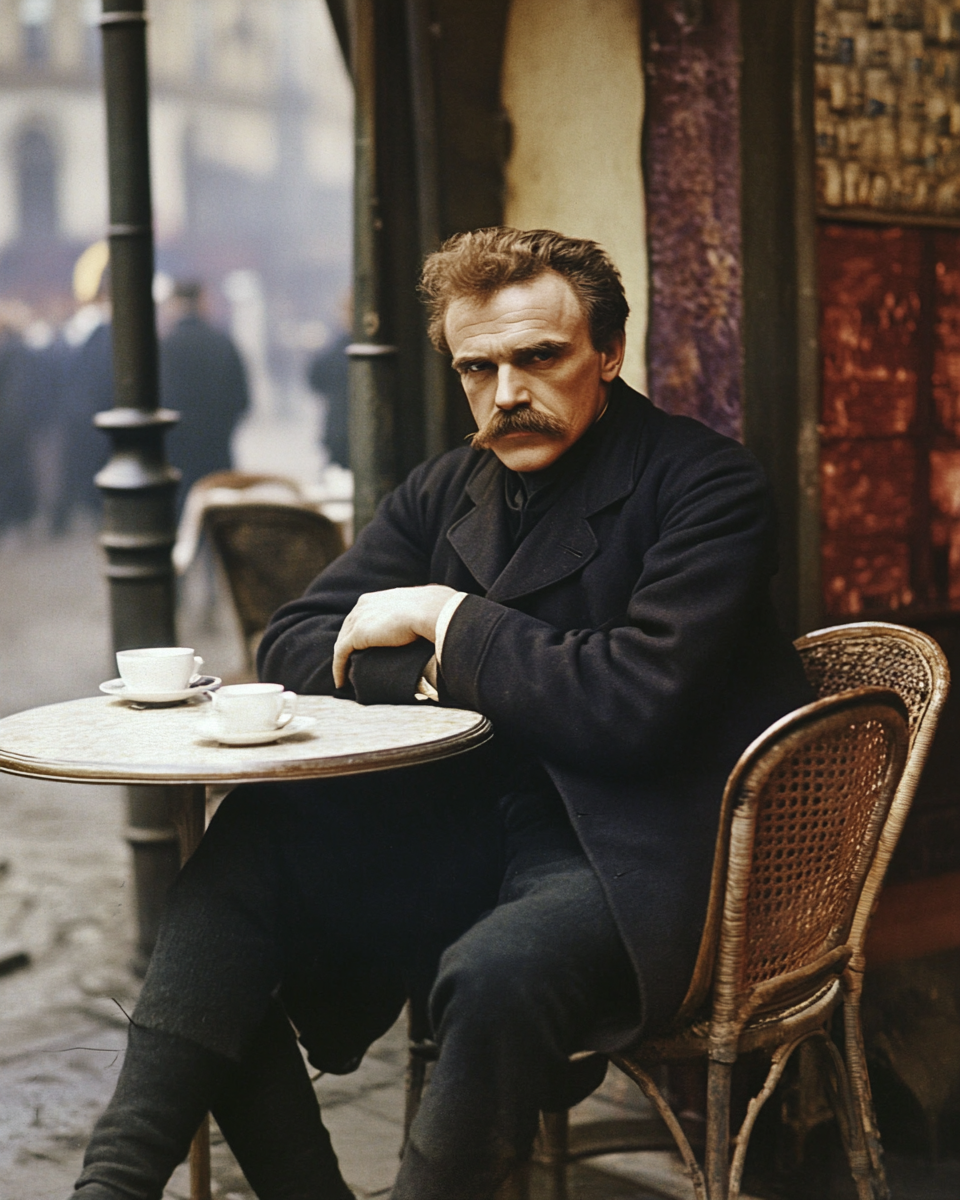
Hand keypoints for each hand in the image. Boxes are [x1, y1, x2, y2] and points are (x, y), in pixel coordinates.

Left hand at [332, 585, 456, 687]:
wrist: (432, 612)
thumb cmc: (434, 609)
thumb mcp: (421, 606)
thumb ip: (417, 612)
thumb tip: (429, 619)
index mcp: (376, 598)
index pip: (360, 616)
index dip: (359, 632)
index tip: (362, 647)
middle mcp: (363, 605)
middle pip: (347, 629)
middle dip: (346, 646)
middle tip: (349, 664)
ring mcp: (358, 620)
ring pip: (342, 643)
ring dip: (341, 660)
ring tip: (343, 676)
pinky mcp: (357, 636)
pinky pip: (341, 655)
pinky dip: (338, 669)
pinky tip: (340, 683)